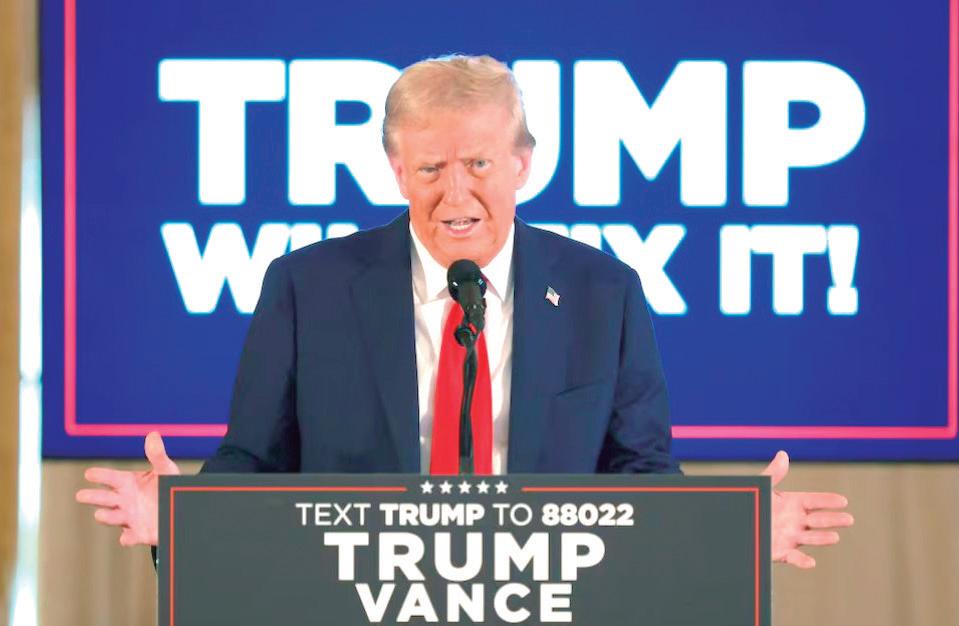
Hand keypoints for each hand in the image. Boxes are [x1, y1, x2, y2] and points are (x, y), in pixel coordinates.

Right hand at [75, 431, 179, 546]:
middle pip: (103, 498)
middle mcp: (125, 500)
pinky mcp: (139, 533)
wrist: (178, 508)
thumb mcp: (165, 469)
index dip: (100, 475)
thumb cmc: (167, 486)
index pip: (109, 477)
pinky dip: (127, 538)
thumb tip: (153, 434)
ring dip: (106, 516)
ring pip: (112, 517)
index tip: (89, 473)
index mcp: (128, 483)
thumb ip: (157, 455)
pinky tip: (125, 537)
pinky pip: (129, 537)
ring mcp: (130, 517)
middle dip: (92, 497)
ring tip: (100, 513)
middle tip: (81, 495)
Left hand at [762, 450, 853, 568]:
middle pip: (818, 520)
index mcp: (792, 503)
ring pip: (810, 538)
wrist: (736, 524)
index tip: (843, 501)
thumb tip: (783, 454)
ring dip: (822, 539)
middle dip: (833, 520)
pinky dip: (802, 561)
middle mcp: (794, 520)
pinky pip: (793, 557)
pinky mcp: (780, 552)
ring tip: (835, 537)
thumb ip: (774, 474)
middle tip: (849, 519)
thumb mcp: (762, 487)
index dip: (828, 501)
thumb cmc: (751, 502)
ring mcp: (789, 537)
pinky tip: (811, 562)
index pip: (814, 501)